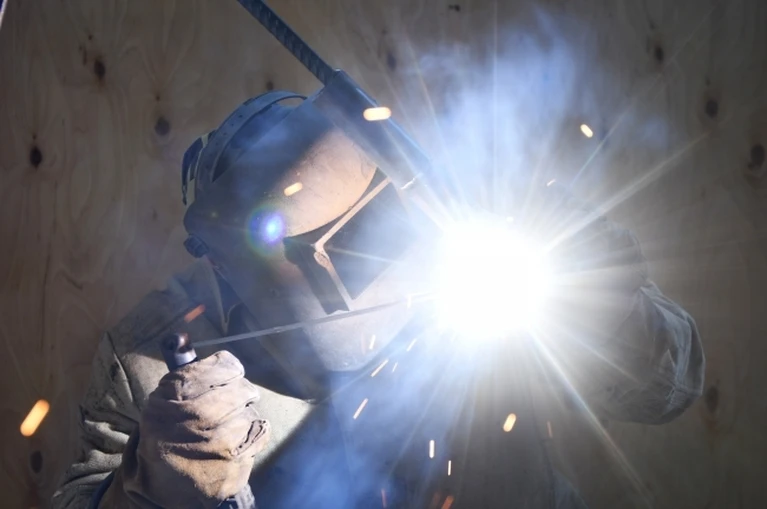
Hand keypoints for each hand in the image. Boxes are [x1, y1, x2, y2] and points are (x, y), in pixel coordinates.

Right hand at [101, 351, 269, 507]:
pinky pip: (261, 432)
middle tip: (227, 401)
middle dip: (238, 392)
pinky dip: (253, 433)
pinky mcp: (235, 467)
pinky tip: (237, 440)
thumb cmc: (165, 436)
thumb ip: (179, 369)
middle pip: (242, 388)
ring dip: (242, 415)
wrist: (161, 489)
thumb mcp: (161, 400)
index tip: (227, 372)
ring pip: (251, 411)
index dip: (227, 367)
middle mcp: (196, 421)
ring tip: (225, 426)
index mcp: (172, 401)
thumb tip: (180, 336)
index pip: (221, 366)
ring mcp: (218, 447)